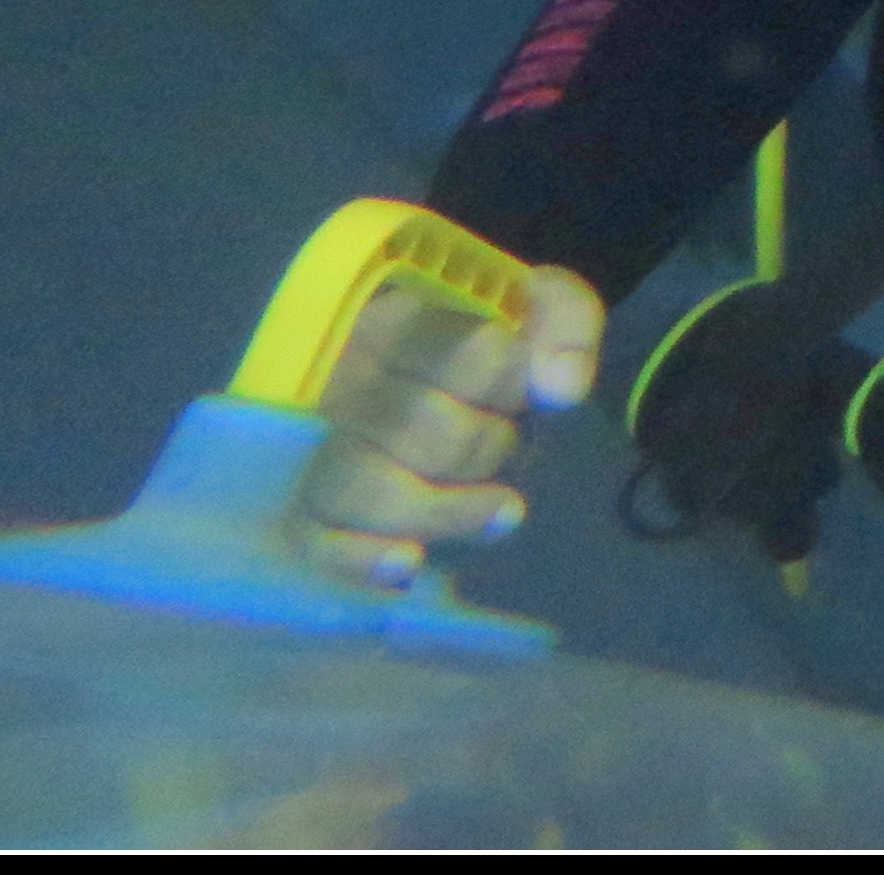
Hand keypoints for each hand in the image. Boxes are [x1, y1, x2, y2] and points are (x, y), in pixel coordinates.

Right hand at [296, 262, 603, 587]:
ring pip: (360, 481)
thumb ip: (568, 329)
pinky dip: (361, 556)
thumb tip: (563, 385)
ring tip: (507, 511)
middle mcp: (348, 383)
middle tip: (511, 446)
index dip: (506, 378)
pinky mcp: (315, 515)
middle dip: (482, 443)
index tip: (534, 390)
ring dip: (443, 506)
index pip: (453, 347)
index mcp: (399, 323)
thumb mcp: (547, 320)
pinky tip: (409, 563)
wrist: (467, 409)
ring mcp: (325, 451)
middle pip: (409, 421)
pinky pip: (317, 539)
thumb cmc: (504, 360)